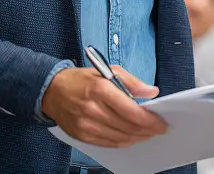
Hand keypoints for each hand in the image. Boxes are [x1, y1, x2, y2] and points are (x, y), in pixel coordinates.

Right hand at [41, 65, 166, 147]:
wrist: (51, 91)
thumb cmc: (81, 79)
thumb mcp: (108, 70)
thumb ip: (132, 82)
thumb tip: (151, 92)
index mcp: (101, 89)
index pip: (131, 111)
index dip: (150, 120)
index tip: (161, 123)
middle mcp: (93, 109)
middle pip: (128, 127)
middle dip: (147, 130)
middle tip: (158, 129)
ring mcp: (86, 125)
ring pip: (120, 138)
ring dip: (137, 138)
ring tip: (148, 134)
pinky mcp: (82, 135)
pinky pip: (108, 143)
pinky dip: (123, 142)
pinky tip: (131, 137)